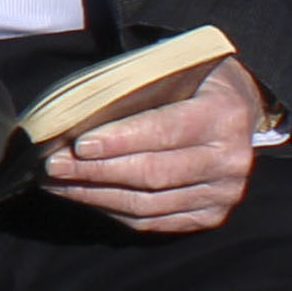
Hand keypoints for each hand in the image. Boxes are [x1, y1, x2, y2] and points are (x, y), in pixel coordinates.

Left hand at [42, 58, 263, 232]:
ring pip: (148, 204)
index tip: (79, 145)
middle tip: (53, 165)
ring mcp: (223, 193)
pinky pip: (153, 221)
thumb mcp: (173, 69)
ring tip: (56, 183)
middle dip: (95, 171)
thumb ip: (135, 89)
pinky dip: (112, 210)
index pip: (165, 131)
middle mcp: (230, 160)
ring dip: (95, 195)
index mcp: (223, 115)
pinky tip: (84, 196)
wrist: (239, 110)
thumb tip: (74, 115)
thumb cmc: (191, 83)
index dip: (120, 140)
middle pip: (152, 173)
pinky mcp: (210, 215)